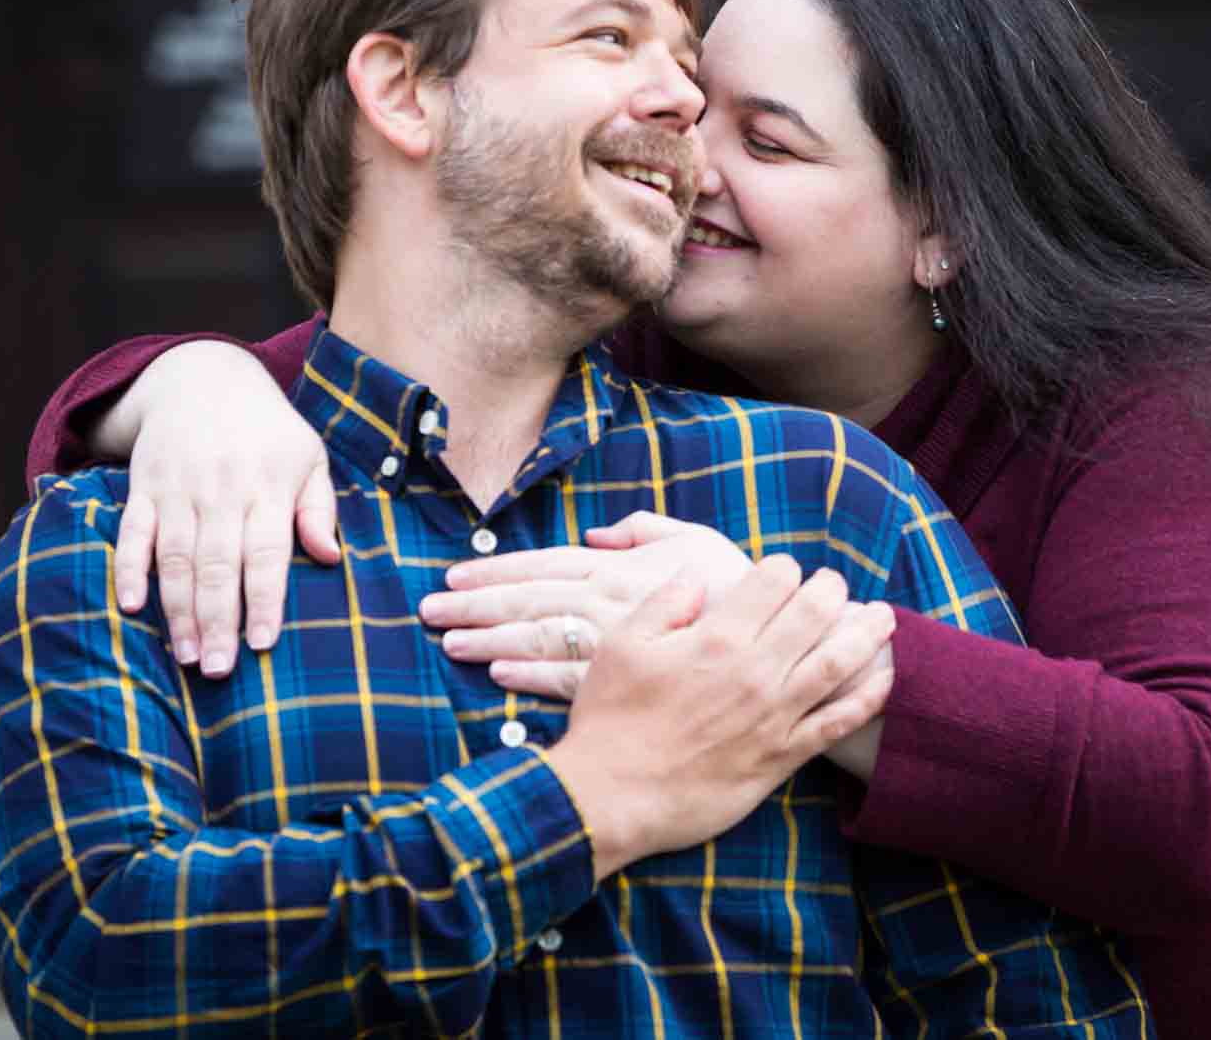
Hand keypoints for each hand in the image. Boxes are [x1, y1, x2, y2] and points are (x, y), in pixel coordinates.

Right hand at [108, 342, 340, 674]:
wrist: (204, 377)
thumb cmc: (268, 430)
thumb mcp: (308, 456)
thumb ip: (318, 508)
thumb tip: (330, 558)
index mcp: (267, 485)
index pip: (268, 551)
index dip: (265, 599)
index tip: (264, 643)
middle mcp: (221, 489)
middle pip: (219, 564)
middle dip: (218, 620)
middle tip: (217, 669)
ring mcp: (178, 489)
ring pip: (175, 557)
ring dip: (178, 609)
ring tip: (185, 654)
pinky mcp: (144, 487)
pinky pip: (132, 533)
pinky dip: (128, 568)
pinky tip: (130, 606)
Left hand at [425, 512, 753, 698]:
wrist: (783, 643)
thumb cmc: (740, 590)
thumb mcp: (698, 542)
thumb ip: (647, 530)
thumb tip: (597, 532)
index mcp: (622, 567)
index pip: (546, 564)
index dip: (498, 571)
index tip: (454, 577)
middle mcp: (611, 600)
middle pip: (530, 599)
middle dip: (475, 604)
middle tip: (427, 610)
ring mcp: (618, 642)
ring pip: (540, 637)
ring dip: (491, 638)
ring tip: (449, 643)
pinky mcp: (631, 680)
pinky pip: (571, 678)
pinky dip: (532, 675)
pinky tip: (499, 674)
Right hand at [543, 554, 895, 877]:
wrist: (610, 797)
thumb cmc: (610, 719)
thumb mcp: (622, 644)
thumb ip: (665, 602)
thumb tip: (697, 573)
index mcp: (717, 637)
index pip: (774, 580)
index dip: (782, 568)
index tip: (780, 573)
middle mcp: (755, 671)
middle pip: (816, 612)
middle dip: (831, 588)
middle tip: (833, 585)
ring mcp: (774, 715)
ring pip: (838, 662)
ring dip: (866, 634)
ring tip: (884, 616)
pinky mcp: (781, 757)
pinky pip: (837, 723)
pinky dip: (868, 699)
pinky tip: (885, 680)